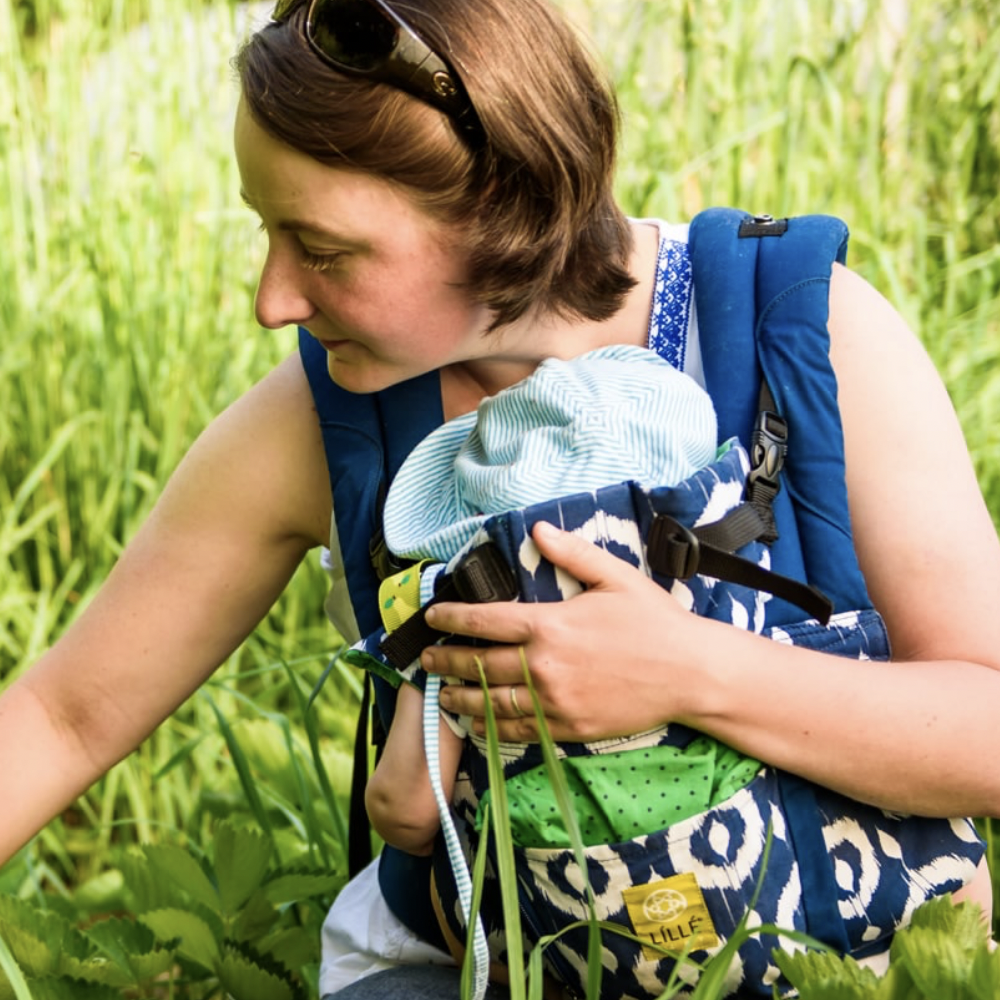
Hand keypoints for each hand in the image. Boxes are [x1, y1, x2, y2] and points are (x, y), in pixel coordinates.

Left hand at [421, 521, 702, 741]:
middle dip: (446, 661)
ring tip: (442, 694)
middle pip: (478, 665)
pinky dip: (492, 728)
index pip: (485, 621)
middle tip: (426, 660)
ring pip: (492, 702)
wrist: (690, 673)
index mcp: (550, 625)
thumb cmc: (654, 621)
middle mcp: (544, 666)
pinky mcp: (568, 728)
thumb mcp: (615, 576)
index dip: (452, 618)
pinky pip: (519, 730)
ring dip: (461, 697)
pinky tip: (478, 724)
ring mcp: (554, 701)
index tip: (432, 618)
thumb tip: (536, 530)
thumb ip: (571, 553)